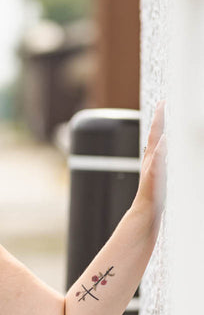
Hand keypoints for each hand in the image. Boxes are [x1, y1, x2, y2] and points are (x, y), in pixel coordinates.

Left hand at [134, 99, 166, 228]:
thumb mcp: (155, 173)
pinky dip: (166, 149)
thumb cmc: (150, 195)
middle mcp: (150, 159)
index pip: (155, 131)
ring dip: (163, 133)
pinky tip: (168, 153)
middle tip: (164, 106)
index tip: (163, 101)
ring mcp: (154, 167)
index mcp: (150, 156)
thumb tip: (163, 139)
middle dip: (161, 120)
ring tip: (167, 124)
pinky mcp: (157, 175)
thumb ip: (159, 156)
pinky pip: (163, 157)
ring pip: (158, 145)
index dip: (160, 116)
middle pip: (156, 134)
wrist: (145, 213)